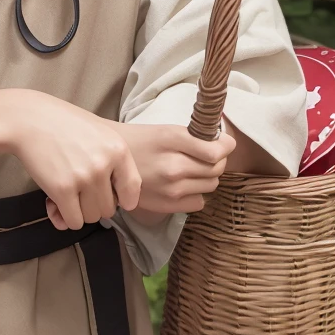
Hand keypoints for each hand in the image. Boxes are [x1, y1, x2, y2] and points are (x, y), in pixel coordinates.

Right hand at [0, 90, 141, 231]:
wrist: (28, 118)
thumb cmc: (63, 124)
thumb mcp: (99, 133)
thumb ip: (113, 162)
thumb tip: (124, 203)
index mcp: (118, 149)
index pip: (132, 191)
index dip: (121, 198)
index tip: (109, 196)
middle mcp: (104, 164)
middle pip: (109, 208)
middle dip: (93, 203)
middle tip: (78, 189)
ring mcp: (84, 178)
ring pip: (92, 217)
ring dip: (78, 210)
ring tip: (66, 192)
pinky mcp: (62, 190)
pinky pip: (73, 221)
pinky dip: (64, 216)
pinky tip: (55, 201)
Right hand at [118, 122, 234, 214]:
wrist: (109, 161)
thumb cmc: (138, 141)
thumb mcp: (164, 130)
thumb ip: (193, 137)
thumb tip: (224, 145)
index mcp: (171, 139)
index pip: (215, 150)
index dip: (226, 146)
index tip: (224, 143)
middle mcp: (173, 165)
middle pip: (217, 168)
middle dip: (217, 160)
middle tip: (205, 155)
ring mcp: (171, 188)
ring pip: (211, 185)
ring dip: (206, 177)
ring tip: (190, 169)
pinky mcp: (168, 205)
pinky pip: (200, 201)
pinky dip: (196, 194)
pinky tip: (182, 185)